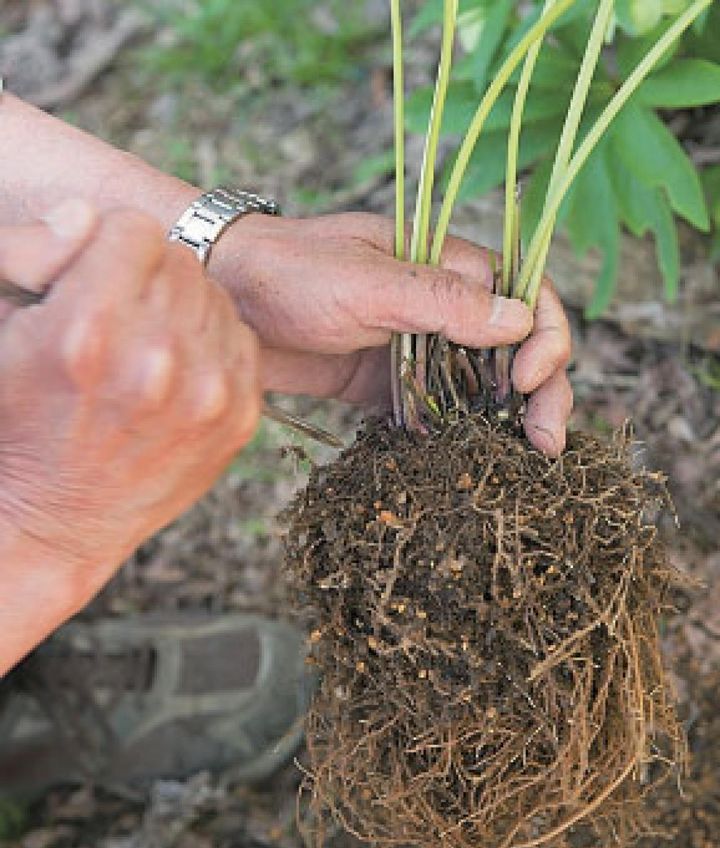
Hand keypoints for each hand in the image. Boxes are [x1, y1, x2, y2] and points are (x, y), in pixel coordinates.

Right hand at [0, 201, 259, 667]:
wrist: (50, 522)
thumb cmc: (14, 424)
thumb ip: (30, 254)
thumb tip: (85, 215)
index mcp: (90, 329)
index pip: (136, 229)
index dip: (108, 248)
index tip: (95, 279)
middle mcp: (158, 360)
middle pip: (181, 260)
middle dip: (146, 278)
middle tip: (118, 316)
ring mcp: (207, 396)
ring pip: (216, 298)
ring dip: (182, 311)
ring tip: (144, 350)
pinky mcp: (239, 422)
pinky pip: (241, 341)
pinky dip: (212, 347)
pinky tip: (175, 375)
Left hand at [216, 211, 571, 455]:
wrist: (221, 302)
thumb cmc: (288, 272)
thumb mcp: (366, 282)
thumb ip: (440, 302)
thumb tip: (520, 320)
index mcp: (447, 265)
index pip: (527, 296)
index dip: (544, 338)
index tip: (528, 380)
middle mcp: (441, 307)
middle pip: (516, 348)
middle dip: (541, 391)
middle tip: (547, 442)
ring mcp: (417, 349)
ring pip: (481, 385)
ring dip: (506, 420)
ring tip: (524, 460)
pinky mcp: (388, 386)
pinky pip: (437, 411)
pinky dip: (457, 435)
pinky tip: (470, 463)